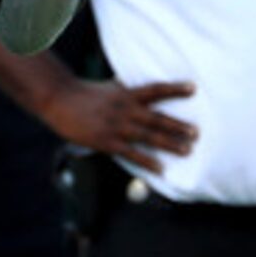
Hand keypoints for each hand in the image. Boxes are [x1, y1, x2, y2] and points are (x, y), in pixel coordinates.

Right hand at [39, 76, 197, 171]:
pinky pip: (132, 153)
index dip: (174, 89)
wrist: (58, 100)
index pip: (155, 90)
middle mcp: (124, 109)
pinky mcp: (106, 141)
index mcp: (126, 94)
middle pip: (157, 118)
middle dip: (178, 126)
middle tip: (197, 133)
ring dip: (170, 144)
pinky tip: (161, 169)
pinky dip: (148, 162)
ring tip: (188, 150)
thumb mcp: (108, 87)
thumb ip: (126, 90)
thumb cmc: (82, 94)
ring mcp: (116, 126)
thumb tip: (141, 88)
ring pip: (149, 136)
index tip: (194, 88)